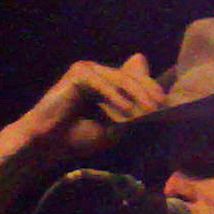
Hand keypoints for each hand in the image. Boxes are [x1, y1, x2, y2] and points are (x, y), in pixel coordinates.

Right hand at [7, 56, 164, 161]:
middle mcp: (98, 72)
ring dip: (136, 95)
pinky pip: (101, 83)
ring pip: (119, 79)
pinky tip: (126, 109)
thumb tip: (152, 100)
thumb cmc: (78, 137)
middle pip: (130, 77)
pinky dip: (114, 97)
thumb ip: (131, 110)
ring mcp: (87, 70)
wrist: (47, 144)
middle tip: (162, 106)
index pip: (135, 80)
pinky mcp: (77, 73)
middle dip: (147, 91)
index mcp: (106, 83)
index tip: (166, 105)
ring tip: (149, 109)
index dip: (151, 89)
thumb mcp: (113, 126)